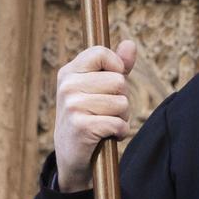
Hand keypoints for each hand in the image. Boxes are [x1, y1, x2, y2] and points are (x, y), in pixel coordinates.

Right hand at [52, 41, 138, 192]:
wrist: (72, 155)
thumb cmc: (89, 117)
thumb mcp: (99, 88)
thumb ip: (116, 66)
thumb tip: (130, 44)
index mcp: (70, 72)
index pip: (101, 53)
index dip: (116, 68)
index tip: (111, 84)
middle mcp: (67, 85)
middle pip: (119, 82)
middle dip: (122, 100)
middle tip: (106, 112)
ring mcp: (72, 105)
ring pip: (122, 104)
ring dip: (121, 118)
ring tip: (105, 124)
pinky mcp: (81, 126)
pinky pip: (118, 124)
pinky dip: (120, 132)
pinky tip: (106, 136)